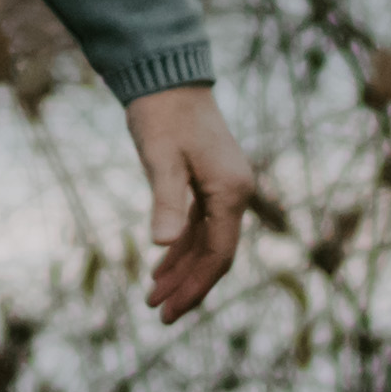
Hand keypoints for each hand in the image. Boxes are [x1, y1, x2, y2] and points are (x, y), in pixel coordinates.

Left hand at [128, 84, 258, 322]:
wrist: (169, 77)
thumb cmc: (162, 115)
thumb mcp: (160, 158)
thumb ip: (165, 201)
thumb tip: (162, 244)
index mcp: (231, 191)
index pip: (219, 255)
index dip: (195, 287)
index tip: (167, 312)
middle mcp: (237, 192)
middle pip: (217, 254)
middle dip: (189, 286)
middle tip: (158, 314)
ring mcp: (226, 186)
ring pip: (209, 242)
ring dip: (183, 269)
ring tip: (153, 295)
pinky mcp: (213, 180)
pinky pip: (202, 225)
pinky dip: (183, 246)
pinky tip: (163, 263)